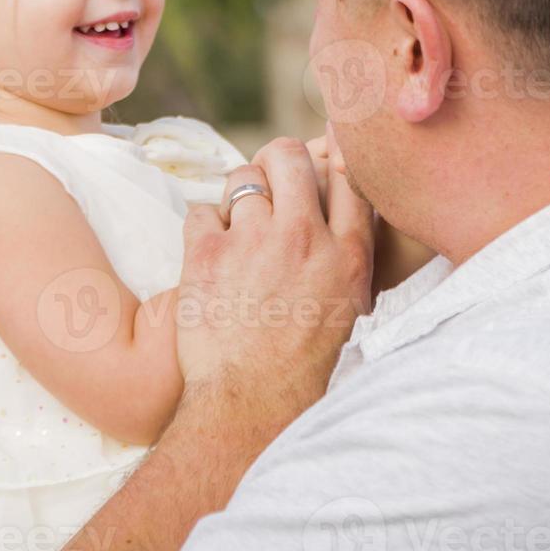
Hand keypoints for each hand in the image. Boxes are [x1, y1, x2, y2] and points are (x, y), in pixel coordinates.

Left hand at [177, 136, 374, 423]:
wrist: (248, 405)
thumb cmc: (301, 369)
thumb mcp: (348, 310)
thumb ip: (346, 257)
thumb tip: (339, 214)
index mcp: (347, 255)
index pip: (347, 175)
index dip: (334, 151)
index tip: (325, 145)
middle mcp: (303, 238)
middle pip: (289, 156)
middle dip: (277, 159)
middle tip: (270, 175)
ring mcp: (253, 242)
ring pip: (241, 177)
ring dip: (238, 194)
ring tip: (238, 224)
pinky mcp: (206, 253)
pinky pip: (201, 209)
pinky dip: (203, 227)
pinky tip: (210, 254)